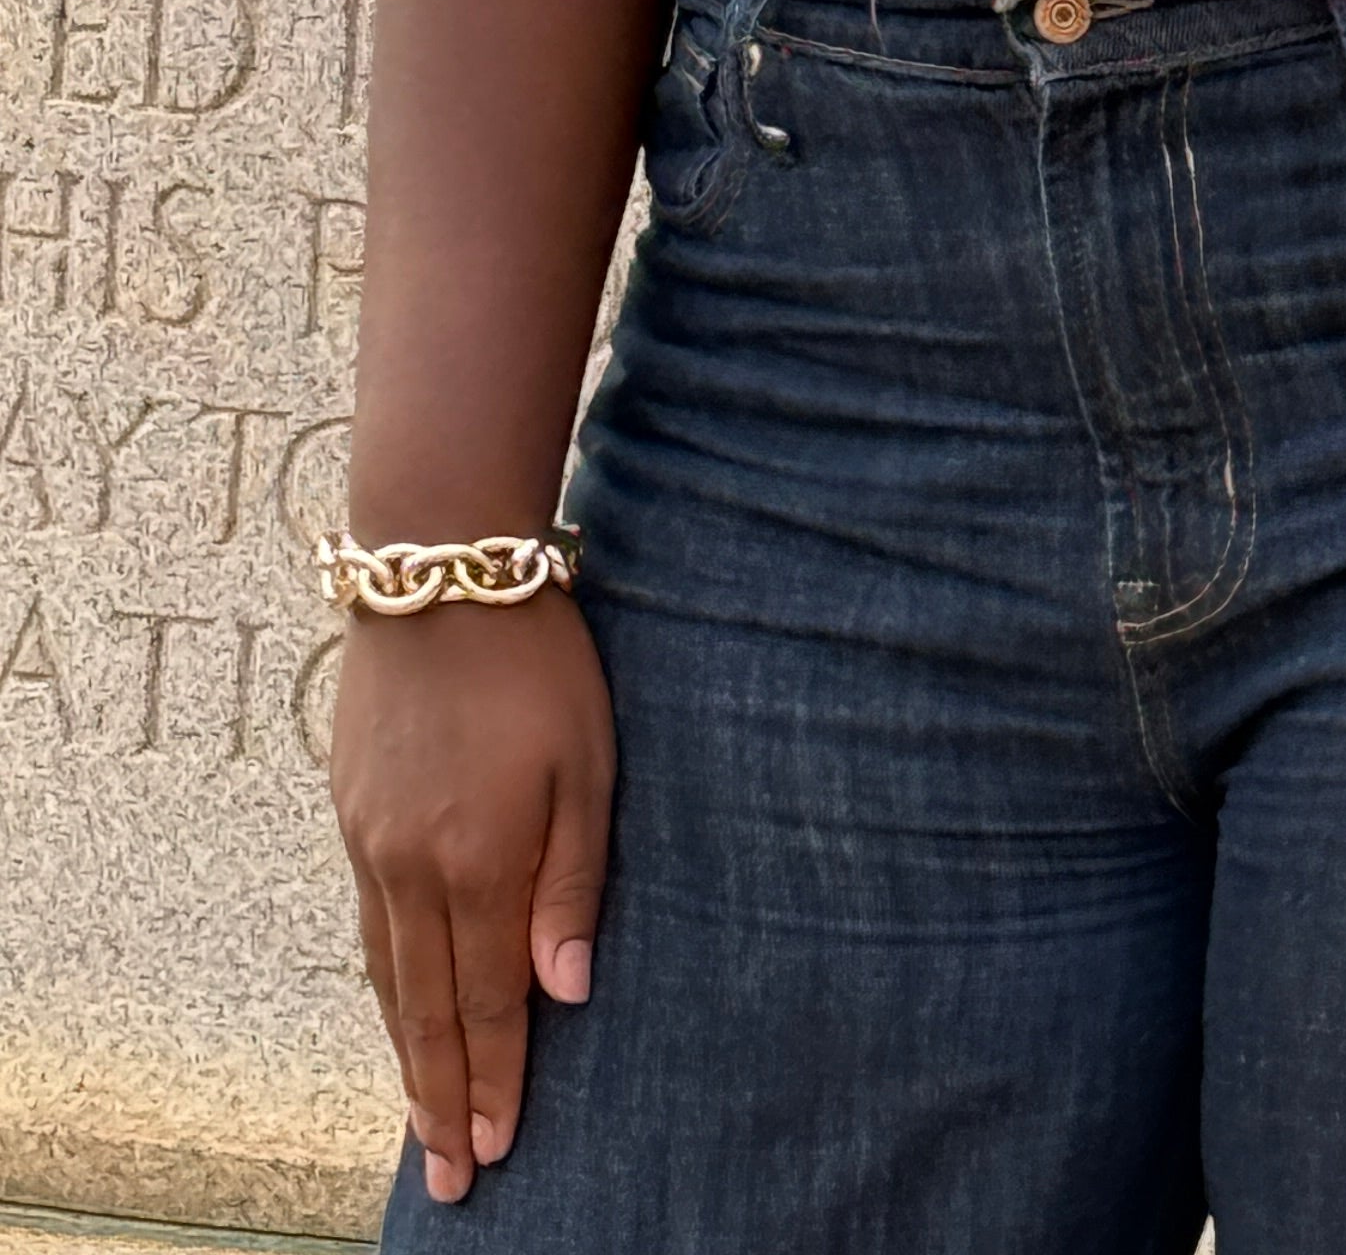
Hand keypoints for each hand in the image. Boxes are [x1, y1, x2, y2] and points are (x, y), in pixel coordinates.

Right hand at [331, 592, 615, 1204]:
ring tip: (421, 1120)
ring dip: (407, 1054)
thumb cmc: (537, 660)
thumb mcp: (588, 762)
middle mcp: (411, 869)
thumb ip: (572, 881)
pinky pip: (367, 928)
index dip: (495, 1081)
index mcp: (477, 861)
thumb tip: (565, 991)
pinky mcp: (351, 815)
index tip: (496, 1152)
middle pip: (426, 1011)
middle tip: (448, 1180)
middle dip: (441, 1099)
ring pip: (387, 978)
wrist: (436, 572)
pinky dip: (384, 987)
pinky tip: (399, 1009)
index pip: (488, 1002)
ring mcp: (370, 844)